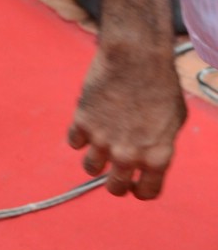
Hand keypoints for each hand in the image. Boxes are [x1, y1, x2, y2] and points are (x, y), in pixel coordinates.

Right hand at [67, 36, 186, 198]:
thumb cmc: (161, 83)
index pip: (146, 192)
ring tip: (100, 143)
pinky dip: (80, 135)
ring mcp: (103, 141)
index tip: (135, 185)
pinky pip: (74, 141)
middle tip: (114, 171)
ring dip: (95, 159)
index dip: (140, 190)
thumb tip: (149, 151)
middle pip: (115, 188)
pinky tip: (88, 122)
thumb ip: (160, 143)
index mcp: (157, 157)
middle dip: (115, 182)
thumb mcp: (175, 120)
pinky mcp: (82, 123)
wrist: (136, 57)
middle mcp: (129, 155)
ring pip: (90, 168)